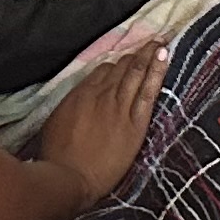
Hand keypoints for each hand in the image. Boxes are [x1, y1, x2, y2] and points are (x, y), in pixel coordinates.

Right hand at [37, 44, 165, 202]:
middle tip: (149, 41)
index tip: (124, 62)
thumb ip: (71, 106)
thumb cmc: (56, 155)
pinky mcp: (135, 123)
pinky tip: (164, 56)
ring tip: (160, 42)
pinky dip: (157, 71)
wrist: (69, 177)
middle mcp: (101, 95)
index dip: (115, 66)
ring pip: (135, 73)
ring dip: (148, 55)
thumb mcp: (55, 123)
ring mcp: (119, 107)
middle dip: (135, 55)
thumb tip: (79, 99)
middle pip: (120, 68)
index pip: (102, 71)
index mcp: (80, 94)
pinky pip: (148, 92)